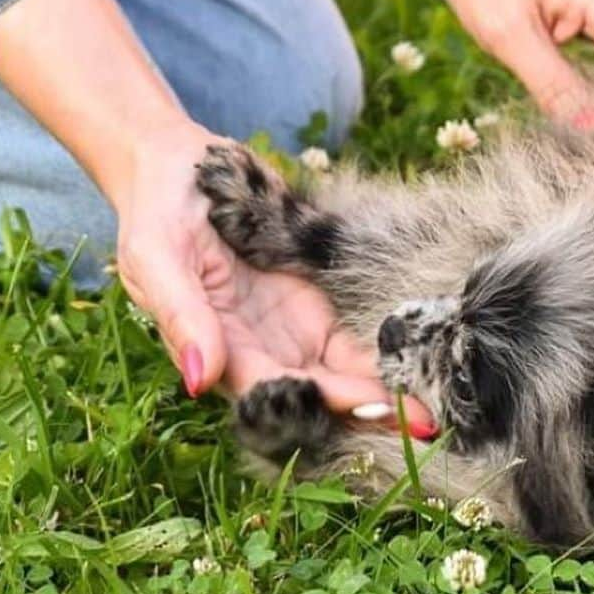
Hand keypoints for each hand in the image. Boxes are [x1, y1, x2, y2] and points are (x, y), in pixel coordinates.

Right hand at [114, 120, 435, 432]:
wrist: (179, 170)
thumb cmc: (157, 215)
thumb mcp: (158, 260)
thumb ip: (183, 318)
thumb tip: (201, 380)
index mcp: (223, 349)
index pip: (276, 390)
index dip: (323, 403)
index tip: (371, 409)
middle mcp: (261, 349)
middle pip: (320, 393)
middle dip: (370, 411)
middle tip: (426, 423)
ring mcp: (290, 327)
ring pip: (344, 373)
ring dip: (386, 391)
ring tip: (436, 407)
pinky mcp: (312, 301)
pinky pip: (352, 335)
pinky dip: (383, 351)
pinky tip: (420, 360)